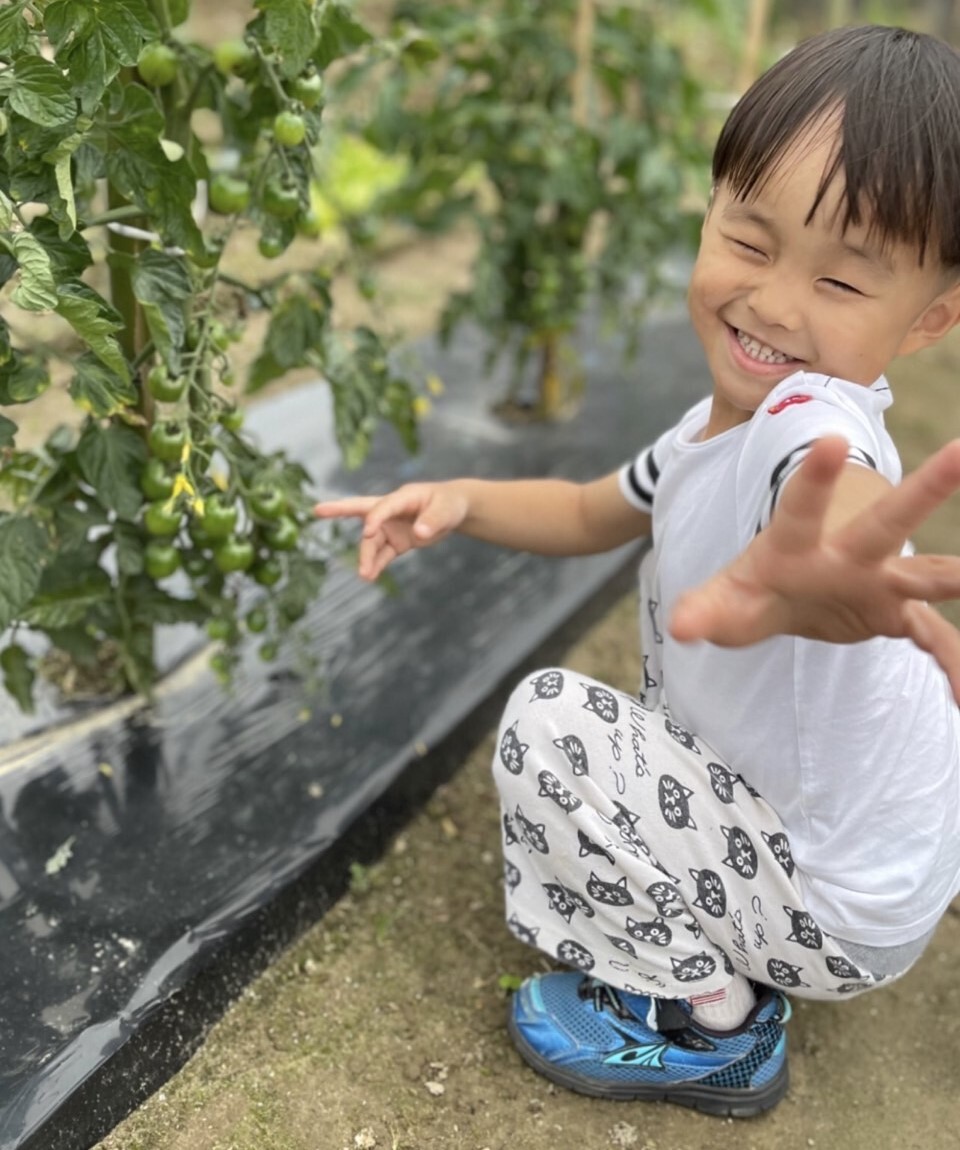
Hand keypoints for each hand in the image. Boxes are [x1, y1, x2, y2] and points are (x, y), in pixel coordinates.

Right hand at [314, 482, 468, 580]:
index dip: (375, 518)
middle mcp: (391, 511)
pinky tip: (370, 576)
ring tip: (365, 575)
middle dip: (339, 509)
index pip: (383, 506)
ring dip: (367, 557)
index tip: (368, 531)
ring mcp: (391, 526)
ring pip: (372, 541)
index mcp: (402, 497)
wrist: (453, 511)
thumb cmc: (449, 504)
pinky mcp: (396, 541)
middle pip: (362, 511)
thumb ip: (433, 521)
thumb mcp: (446, 510)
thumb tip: (419, 533)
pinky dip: (376, 565)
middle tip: (318, 510)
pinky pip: (382, 554)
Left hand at [670, 436, 959, 701]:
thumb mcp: (723, 599)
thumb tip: (681, 627)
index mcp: (797, 543)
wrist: (790, 593)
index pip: (803, 506)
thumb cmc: (755, 588)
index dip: (815, 477)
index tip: (830, 442)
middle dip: (925, 490)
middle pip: (887, 522)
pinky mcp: (896, 614)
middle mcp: (848, 554)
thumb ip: (704, 611)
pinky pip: (933, 638)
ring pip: (929, 573)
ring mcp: (879, 582)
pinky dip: (951, 663)